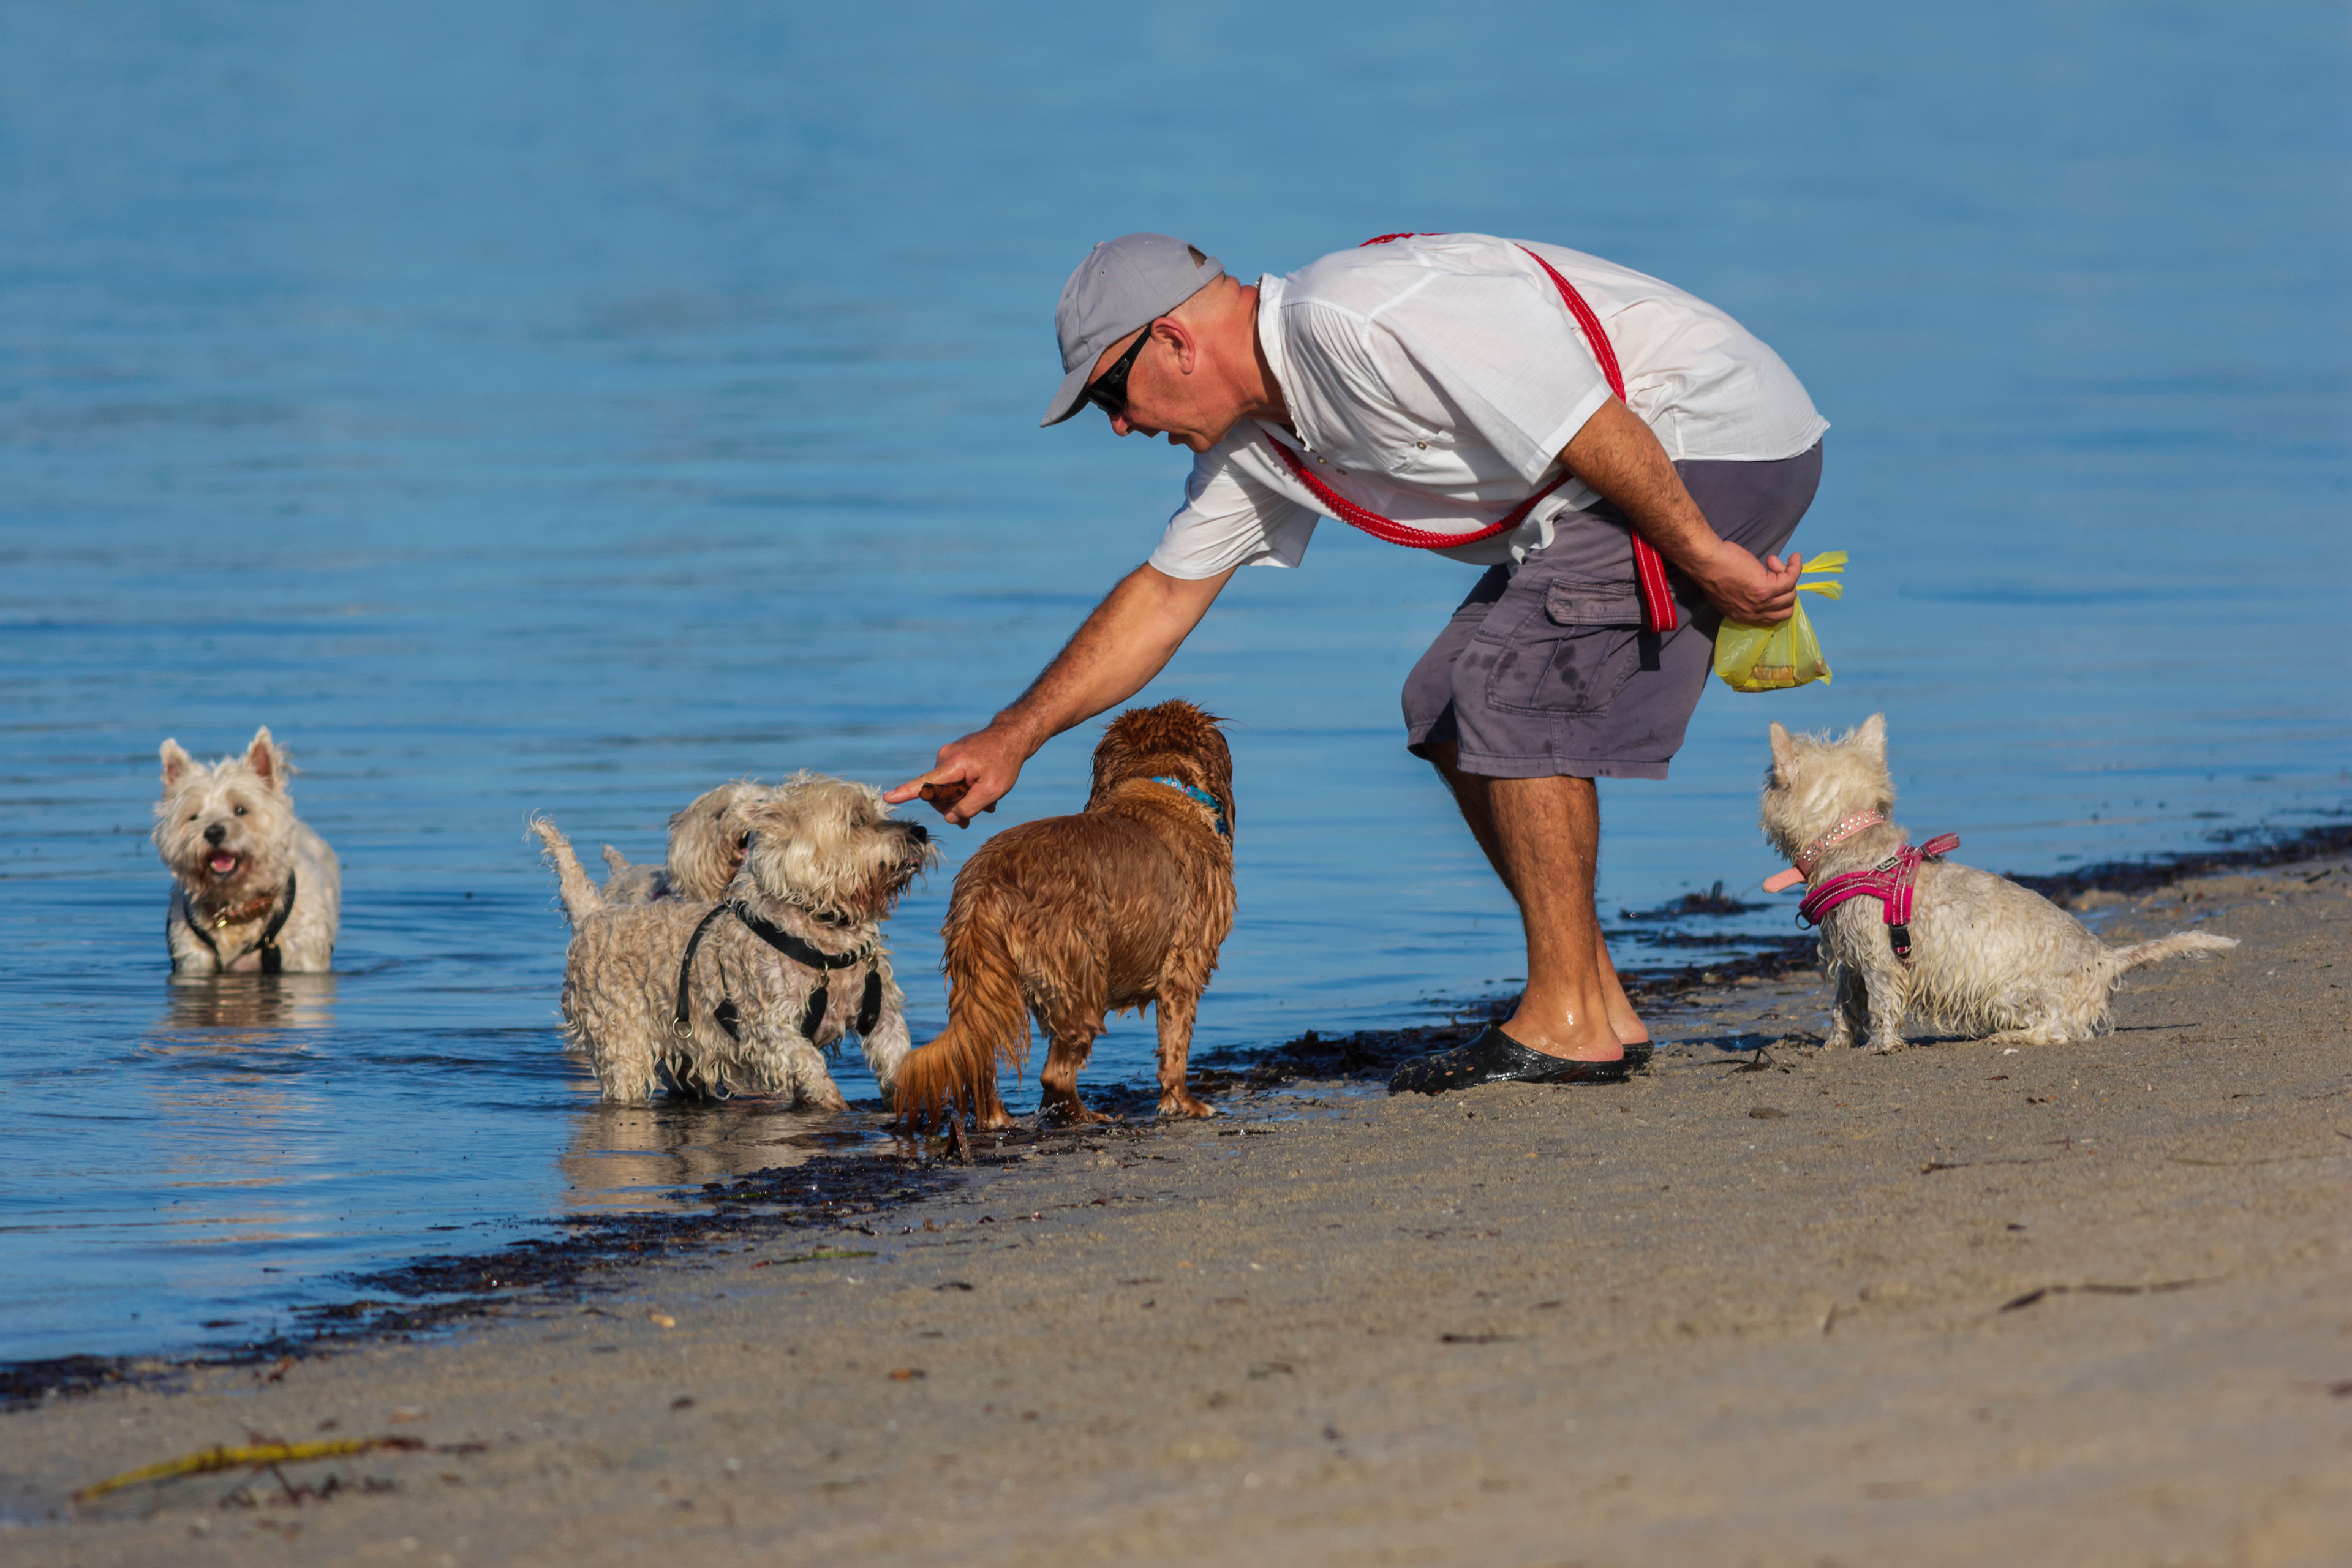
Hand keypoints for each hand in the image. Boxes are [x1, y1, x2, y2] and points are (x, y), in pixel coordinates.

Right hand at [884, 724, 1029, 827]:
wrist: (1013, 736)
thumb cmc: (1005, 761)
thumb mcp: (992, 790)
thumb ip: (969, 807)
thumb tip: (950, 818)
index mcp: (952, 765)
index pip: (925, 783)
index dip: (905, 793)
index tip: (888, 797)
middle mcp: (944, 758)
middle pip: (938, 794)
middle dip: (957, 806)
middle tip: (983, 810)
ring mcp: (948, 756)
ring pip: (947, 789)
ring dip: (965, 799)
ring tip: (988, 803)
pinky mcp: (953, 757)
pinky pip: (952, 780)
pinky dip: (966, 790)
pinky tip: (985, 796)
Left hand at [1691, 539, 1802, 623]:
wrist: (1706, 561)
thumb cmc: (1712, 571)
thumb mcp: (1727, 594)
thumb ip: (1742, 599)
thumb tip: (1757, 591)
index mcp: (1743, 616)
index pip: (1772, 619)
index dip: (1778, 602)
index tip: (1774, 584)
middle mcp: (1754, 613)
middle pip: (1785, 609)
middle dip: (1785, 591)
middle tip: (1773, 573)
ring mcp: (1762, 602)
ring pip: (1790, 594)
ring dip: (1787, 575)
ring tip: (1772, 562)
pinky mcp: (1767, 588)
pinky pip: (1792, 578)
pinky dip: (1796, 567)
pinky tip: (1793, 557)